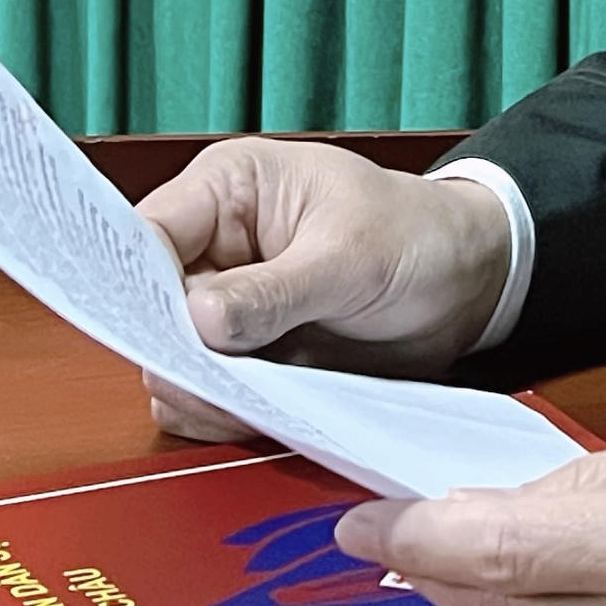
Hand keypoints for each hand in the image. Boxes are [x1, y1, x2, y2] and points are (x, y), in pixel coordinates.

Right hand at [130, 138, 512, 439]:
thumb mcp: (350, 256)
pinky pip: (212, 397)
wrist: (469, 284)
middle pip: (151, 307)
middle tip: (205, 382)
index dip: (136, 283)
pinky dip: (227, 415)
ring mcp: (232, 308)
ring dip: (201, 391)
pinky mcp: (253, 358)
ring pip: (174, 361)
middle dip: (171, 350)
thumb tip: (199, 320)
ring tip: (243, 401)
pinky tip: (258, 415)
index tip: (151, 331)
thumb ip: (273, 291)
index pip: (149, 233)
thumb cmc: (418, 235)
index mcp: (231, 190)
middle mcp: (219, 248)